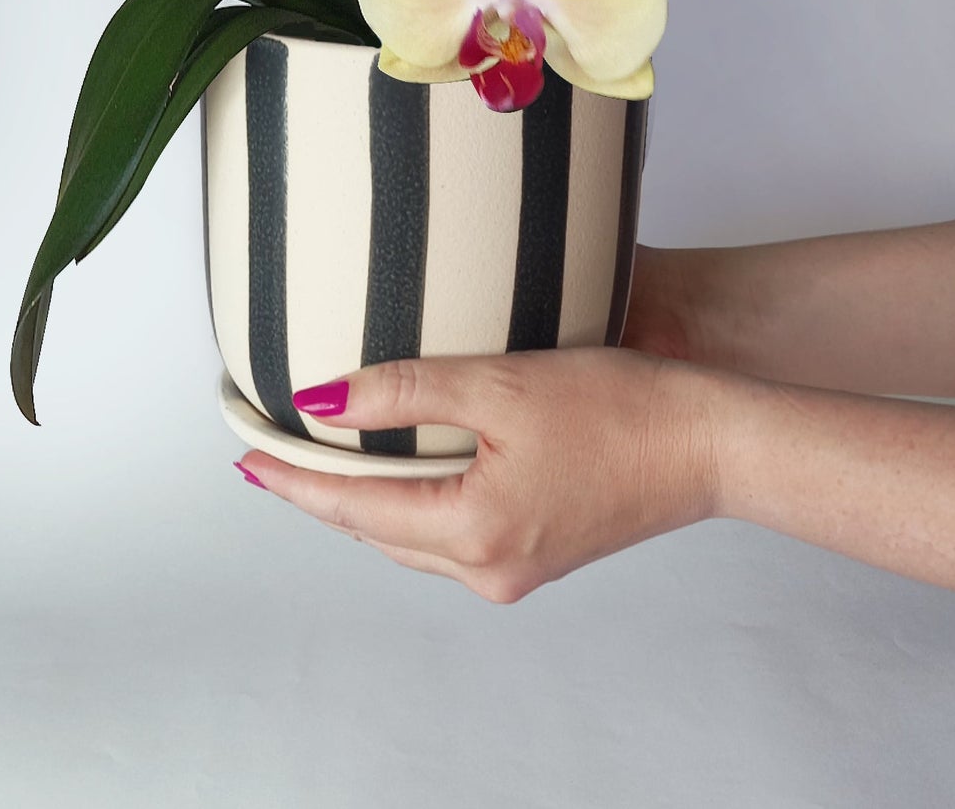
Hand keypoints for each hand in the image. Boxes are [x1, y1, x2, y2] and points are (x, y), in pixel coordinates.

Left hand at [237, 348, 723, 602]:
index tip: (246, 458)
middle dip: (321, 493)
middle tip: (276, 453)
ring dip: (366, 500)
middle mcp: (487, 568)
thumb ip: (407, 391)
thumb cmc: (621, 409)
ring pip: (410, 536)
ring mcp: (514, 568)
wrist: (708, 442)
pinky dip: (413, 502)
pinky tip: (406, 467)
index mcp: (473, 533)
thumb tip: (326, 400)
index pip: (350, 508)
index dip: (292, 480)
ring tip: (327, 458)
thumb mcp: (501, 385)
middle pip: (375, 530)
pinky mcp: (537, 553)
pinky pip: (449, 535)